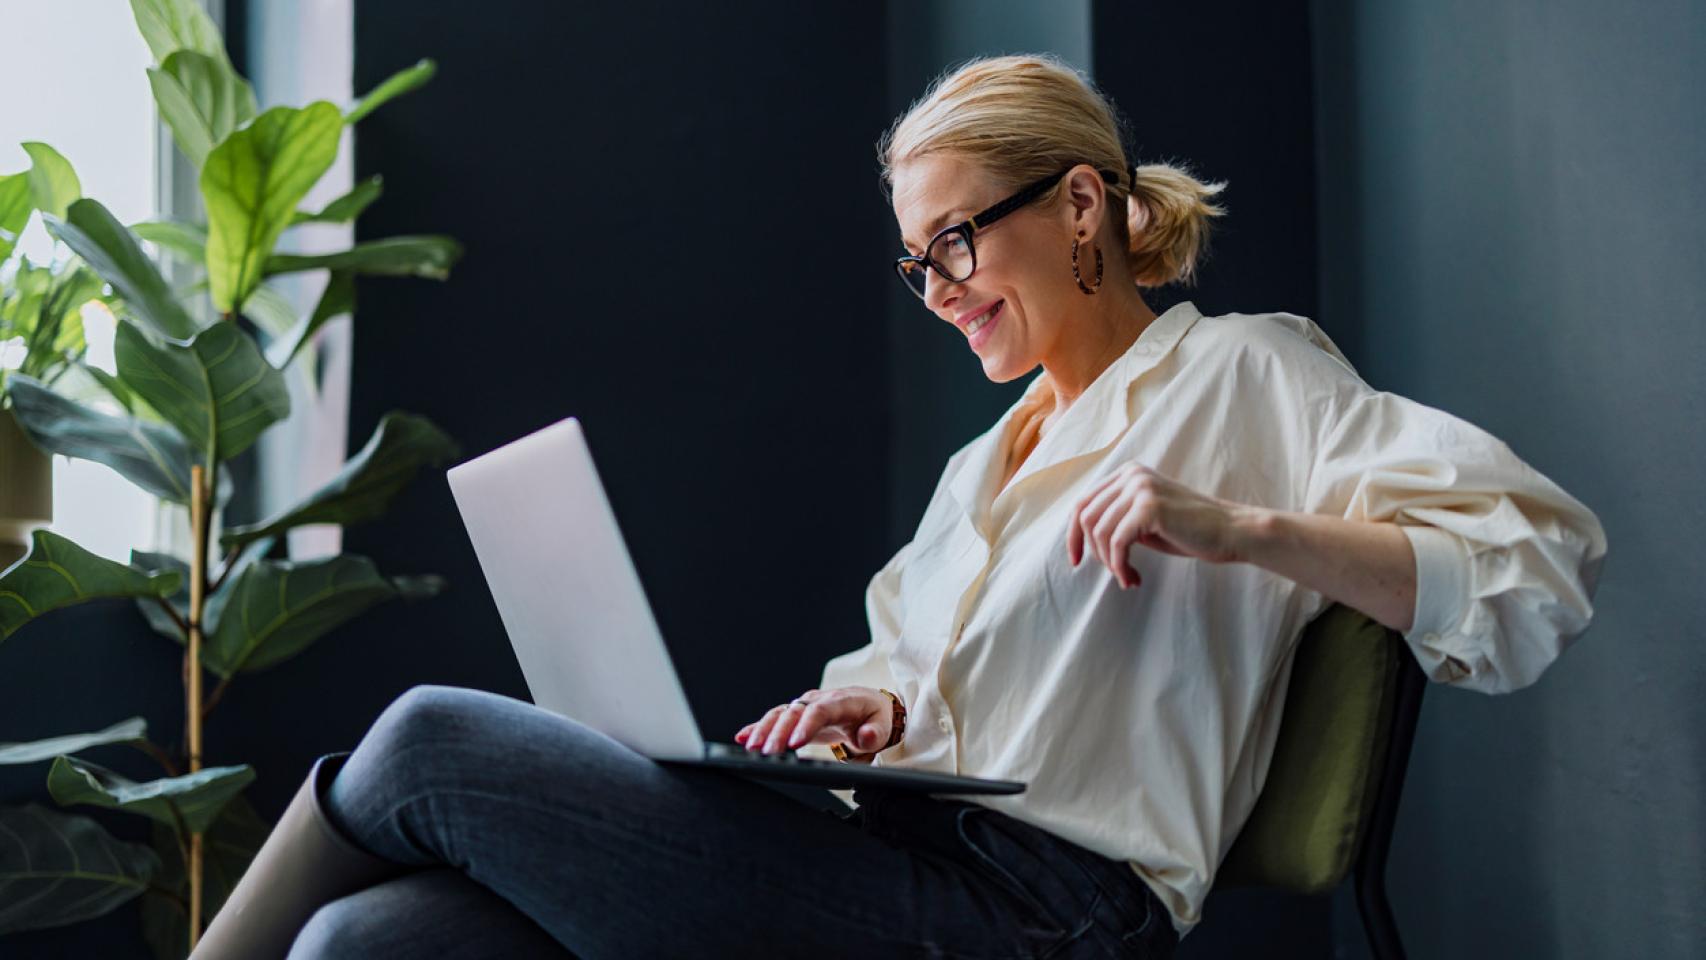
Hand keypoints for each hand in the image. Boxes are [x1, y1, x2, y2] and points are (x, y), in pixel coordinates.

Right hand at [735, 686, 890, 755]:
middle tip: (765, 751)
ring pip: (780, 714)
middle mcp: (818, 700)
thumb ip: (876, 732)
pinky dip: (758, 727)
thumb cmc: (875, 716)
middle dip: (778, 732)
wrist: (869, 706)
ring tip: (750, 747)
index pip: (820, 711)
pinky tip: (743, 737)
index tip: (794, 744)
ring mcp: (805, 706)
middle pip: (794, 713)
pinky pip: (775, 719)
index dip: (805, 726)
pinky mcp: (797, 716)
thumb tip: (866, 736)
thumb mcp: (884, 725)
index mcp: (841, 701)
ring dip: (764, 730)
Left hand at [1067, 462, 1247, 587]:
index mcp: (1128, 473)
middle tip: (1114, 573)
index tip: (1076, 561)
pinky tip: (1132, 579)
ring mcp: (1140, 487)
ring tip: (1128, 577)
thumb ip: (1117, 519)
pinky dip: (1120, 566)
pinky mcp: (1150, 507)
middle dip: (1092, 551)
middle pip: (1085, 516)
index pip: (1083, 502)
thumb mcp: (1145, 520)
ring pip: (1099, 532)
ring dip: (1110, 563)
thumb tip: (1080, 538)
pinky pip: (1117, 543)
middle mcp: (1132, 475)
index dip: (1073, 535)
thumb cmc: (1189, 531)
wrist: (1230, 531)